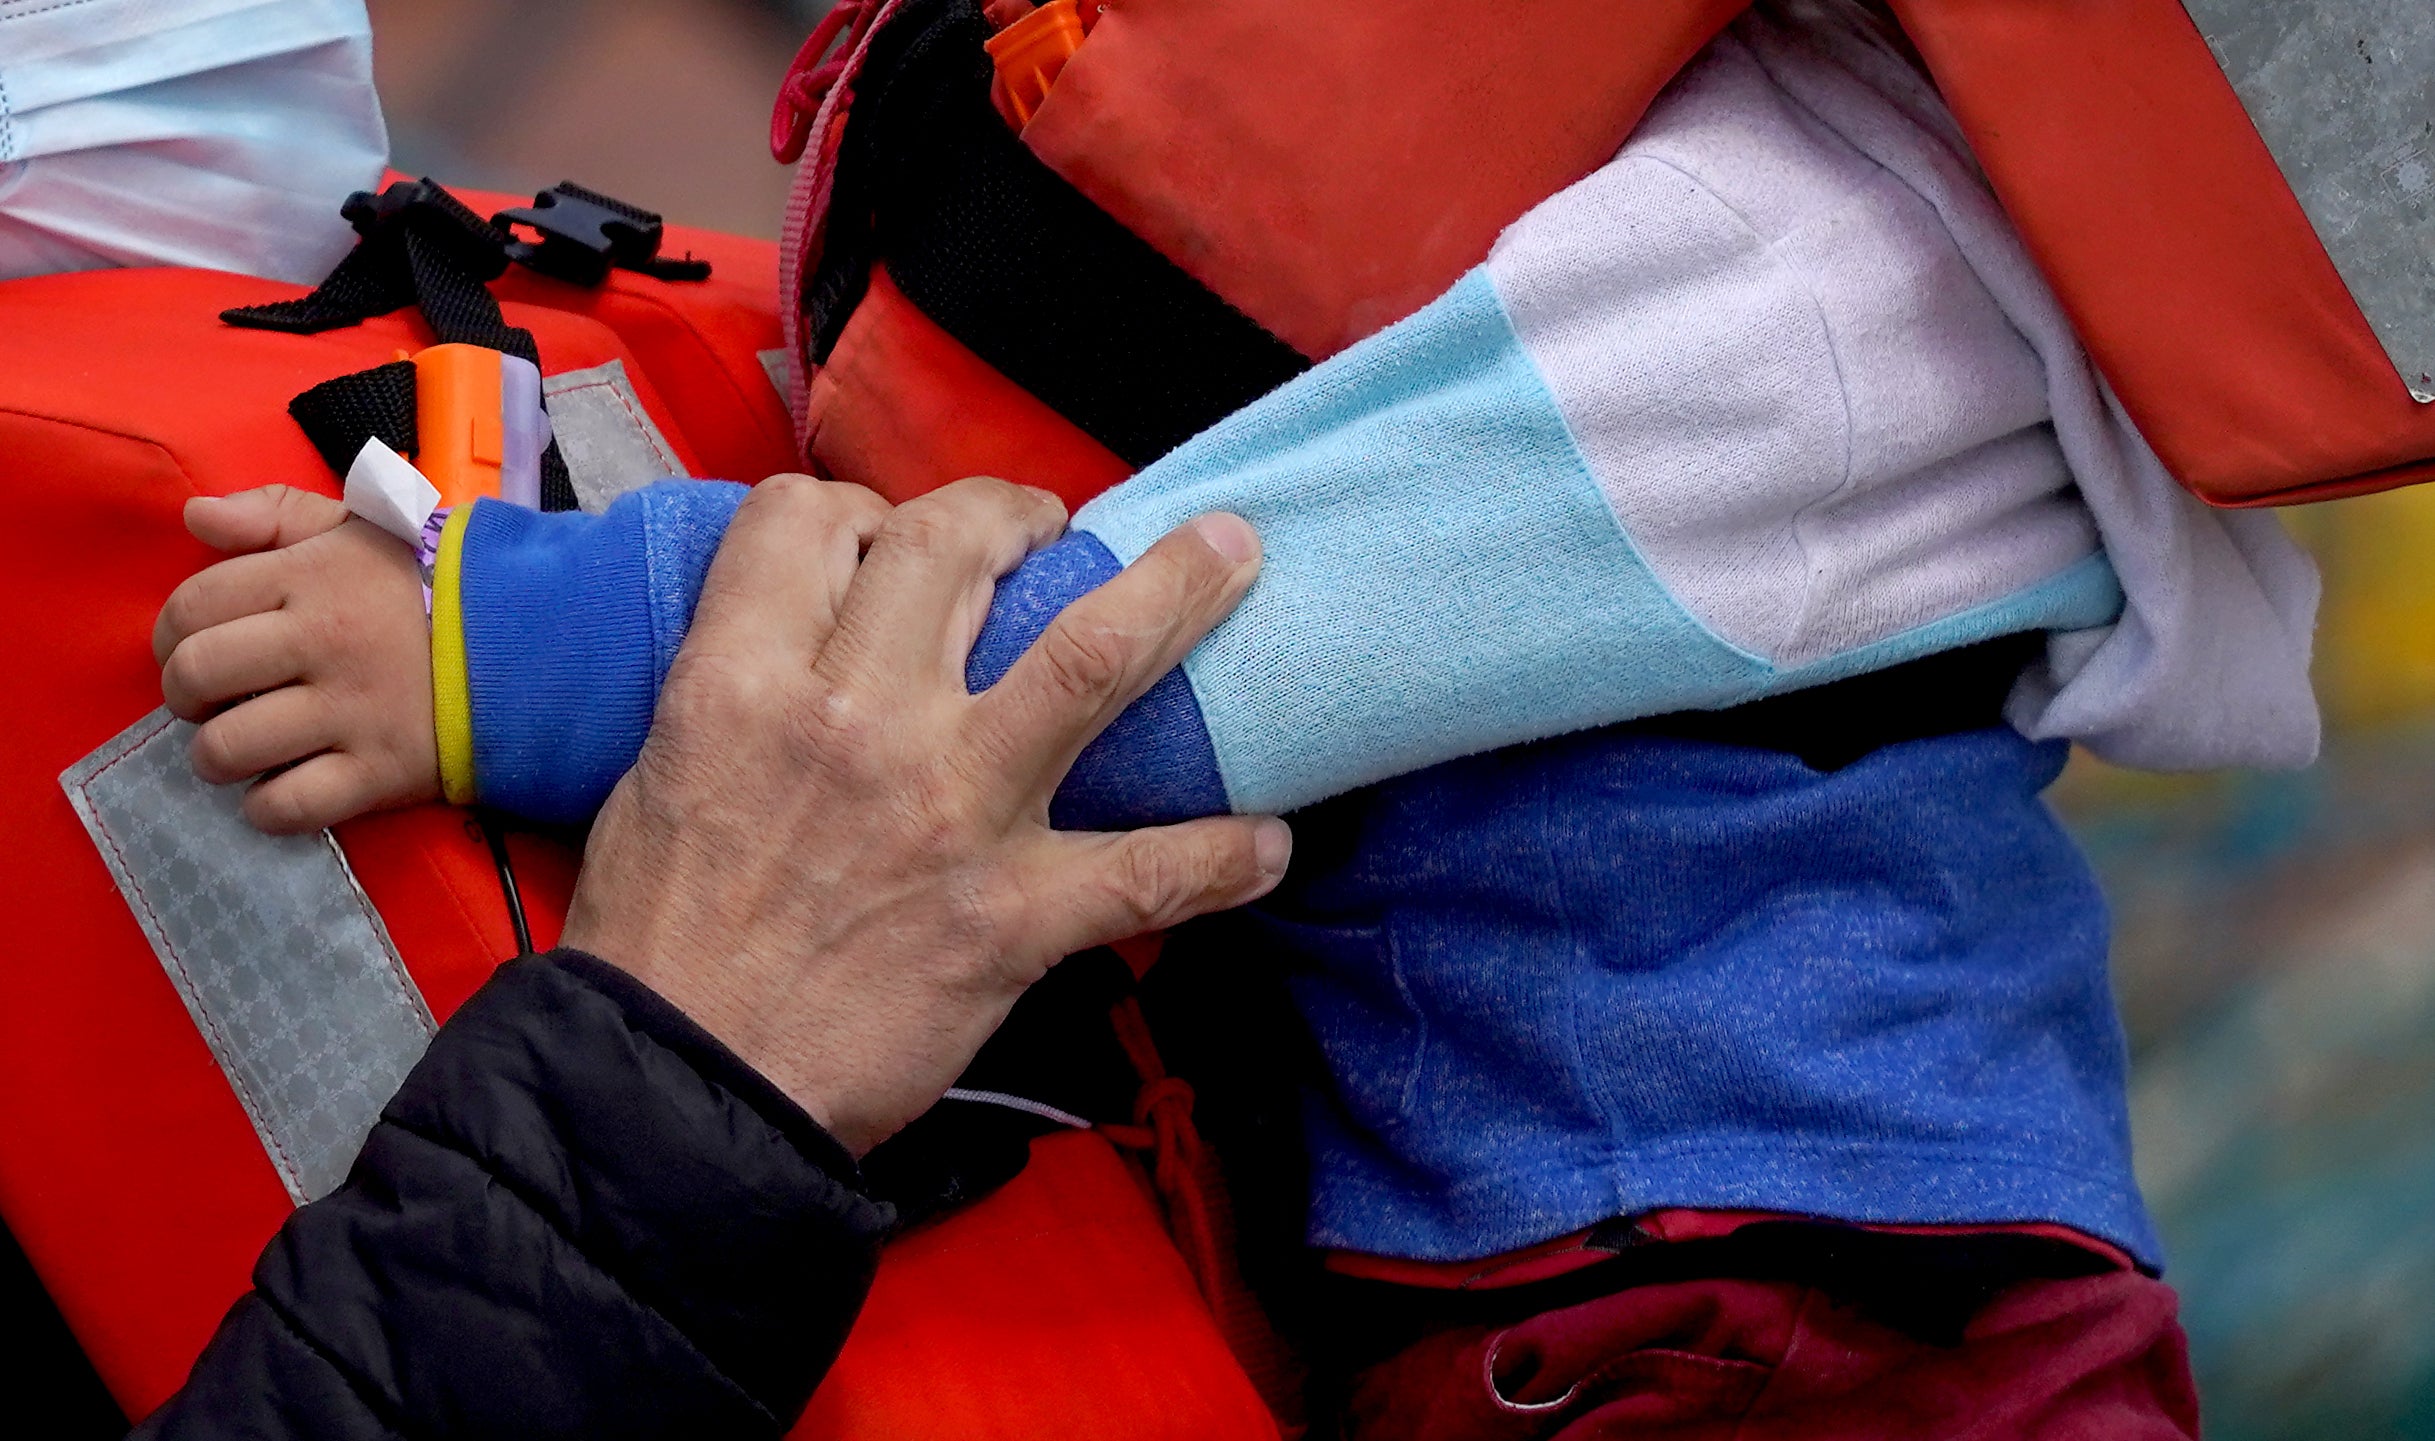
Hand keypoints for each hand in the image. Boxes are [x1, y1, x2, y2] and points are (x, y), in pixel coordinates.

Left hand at [153, 486, 438, 833]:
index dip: (170, 633)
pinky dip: (267, 807)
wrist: (540, 640)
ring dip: (216, 755)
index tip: (188, 648)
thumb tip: (197, 518)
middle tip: (210, 701)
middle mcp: (321, 642)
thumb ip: (275, 513)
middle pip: (197, 676)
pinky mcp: (380, 772)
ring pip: (228, 747)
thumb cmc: (438, 582)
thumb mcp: (362, 526)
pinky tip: (279, 788)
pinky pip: (289, 806)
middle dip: (185, 695)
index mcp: (310, 576)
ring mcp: (351, 711)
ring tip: (239, 749)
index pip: (193, 605)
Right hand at [562, 475, 1288, 1153]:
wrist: (677, 1091)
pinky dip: (1221, 855)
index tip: (893, 536)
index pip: (807, 520)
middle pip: (957, 544)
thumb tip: (806, 643)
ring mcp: (949, 811)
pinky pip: (1147, 869)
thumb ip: (736, 689)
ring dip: (1175, 593)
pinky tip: (1268, 845)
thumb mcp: (658, 775)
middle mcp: (857, 720)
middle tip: (1049, 531)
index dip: (860, 510)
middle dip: (1015, 511)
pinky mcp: (1010, 915)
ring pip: (1090, 659)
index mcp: (745, 681)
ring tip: (1231, 557)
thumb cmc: (657, 945)